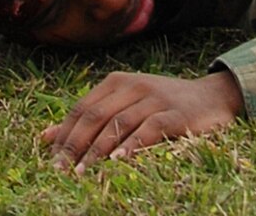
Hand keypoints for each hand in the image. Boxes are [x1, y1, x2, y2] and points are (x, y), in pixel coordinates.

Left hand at [42, 70, 242, 171]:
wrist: (210, 97)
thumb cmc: (161, 105)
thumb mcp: (124, 105)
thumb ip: (89, 118)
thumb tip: (46, 137)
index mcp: (116, 82)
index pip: (82, 109)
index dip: (64, 135)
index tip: (51, 161)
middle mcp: (132, 85)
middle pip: (95, 116)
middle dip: (75, 146)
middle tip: (61, 173)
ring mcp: (154, 98)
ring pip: (118, 124)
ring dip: (97, 151)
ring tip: (82, 174)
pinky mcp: (174, 114)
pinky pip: (149, 129)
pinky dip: (132, 145)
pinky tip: (119, 161)